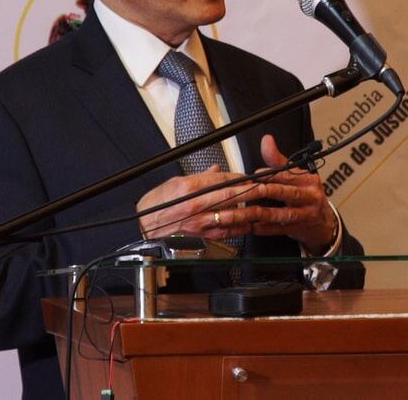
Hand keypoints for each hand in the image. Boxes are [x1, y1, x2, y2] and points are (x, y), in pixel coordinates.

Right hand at [136, 167, 259, 239]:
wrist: (143, 227)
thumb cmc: (155, 205)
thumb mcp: (174, 182)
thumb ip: (199, 177)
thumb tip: (216, 170)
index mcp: (188, 188)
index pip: (220, 180)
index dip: (238, 178)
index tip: (249, 176)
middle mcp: (195, 205)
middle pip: (229, 196)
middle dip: (250, 191)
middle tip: (264, 187)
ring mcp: (199, 222)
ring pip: (230, 215)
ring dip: (248, 210)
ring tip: (261, 205)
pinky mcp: (200, 236)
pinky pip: (224, 232)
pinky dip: (238, 228)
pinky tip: (248, 224)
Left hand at [243, 135, 337, 254]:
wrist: (324, 221)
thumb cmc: (307, 194)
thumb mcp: (297, 175)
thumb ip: (278, 160)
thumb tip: (267, 141)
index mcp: (308, 180)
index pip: (289, 174)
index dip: (272, 174)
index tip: (256, 174)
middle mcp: (310, 196)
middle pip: (287, 193)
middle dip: (267, 192)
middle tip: (251, 191)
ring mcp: (306, 214)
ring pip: (284, 214)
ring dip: (264, 213)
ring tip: (249, 212)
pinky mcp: (300, 229)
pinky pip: (281, 229)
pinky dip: (267, 229)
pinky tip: (255, 226)